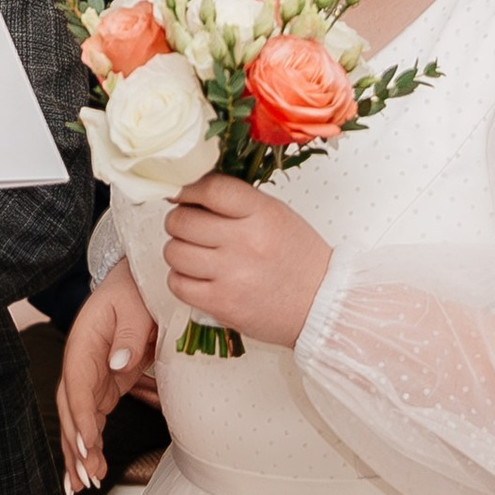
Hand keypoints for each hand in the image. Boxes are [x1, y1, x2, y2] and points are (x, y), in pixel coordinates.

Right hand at [59, 264, 157, 489]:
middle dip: (75, 445)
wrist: (134, 283)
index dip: (81, 417)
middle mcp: (80, 363)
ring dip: (78, 453)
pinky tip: (91, 470)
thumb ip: (129, 334)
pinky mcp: (102, 386)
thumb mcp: (135, 305)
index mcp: (83, 342)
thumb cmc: (134, 291)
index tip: (89, 444)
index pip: (77, 384)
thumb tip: (118, 364)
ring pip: (77, 420)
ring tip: (83, 484)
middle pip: (70, 408)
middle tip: (86, 476)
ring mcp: (89, 376)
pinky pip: (91, 419)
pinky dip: (90, 445)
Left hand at [159, 176, 331, 348]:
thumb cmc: (299, 260)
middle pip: (182, 220)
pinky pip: (177, 284)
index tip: (182, 194)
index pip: (211, 189)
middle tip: (190, 228)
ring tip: (195, 254)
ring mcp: (232, 275)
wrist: (321, 305)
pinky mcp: (221, 304)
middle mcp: (246, 242)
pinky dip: (181, 279)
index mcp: (263, 214)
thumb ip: (237, 202)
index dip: (187, 189)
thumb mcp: (276, 215)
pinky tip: (197, 277)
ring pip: (173, 252)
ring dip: (178, 251)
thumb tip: (190, 191)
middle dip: (179, 221)